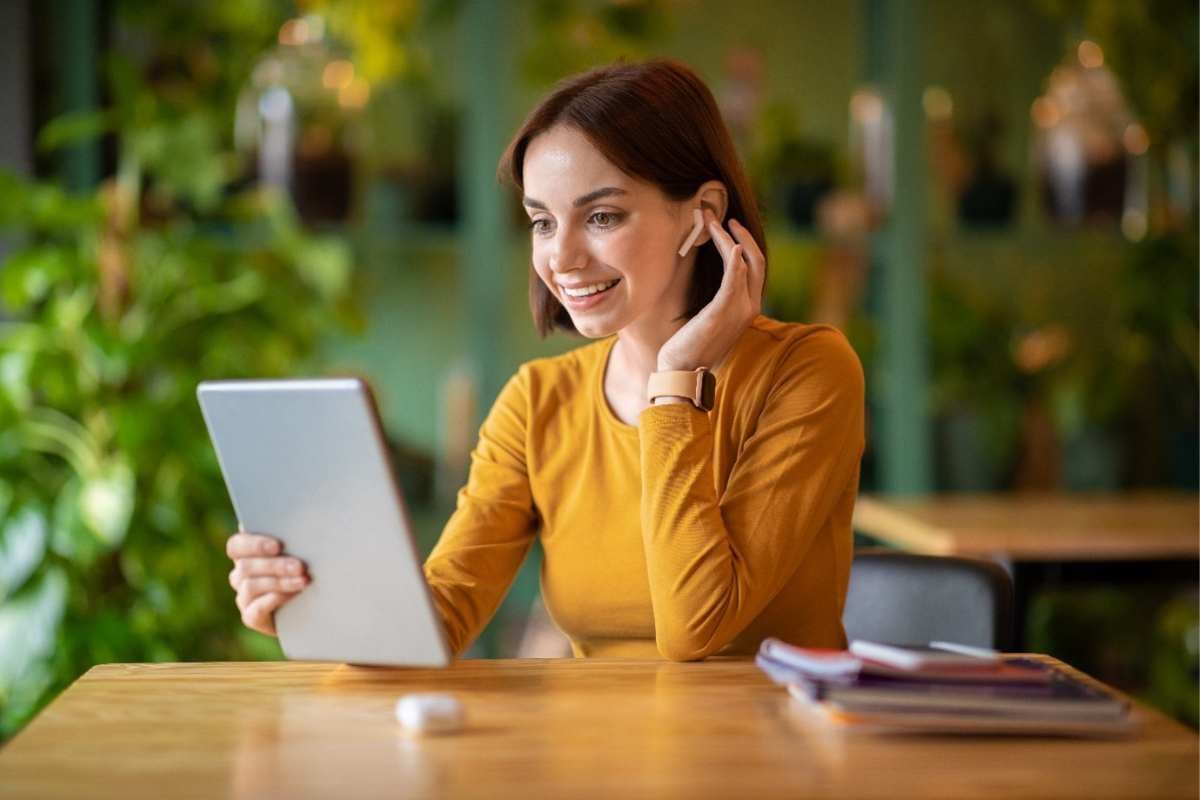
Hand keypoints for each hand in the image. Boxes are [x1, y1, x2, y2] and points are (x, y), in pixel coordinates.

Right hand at [227, 530, 309, 635]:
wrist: (313, 604)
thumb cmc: (306, 568)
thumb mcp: (299, 552)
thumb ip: (293, 541)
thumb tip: (305, 532)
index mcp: (246, 552)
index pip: (236, 545)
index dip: (254, 545)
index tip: (278, 546)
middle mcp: (240, 574)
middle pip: (246, 566)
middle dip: (275, 565)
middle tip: (299, 566)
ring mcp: (244, 597)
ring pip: (252, 586)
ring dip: (280, 582)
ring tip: (304, 581)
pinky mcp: (251, 617)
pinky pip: (257, 609)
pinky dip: (275, 600)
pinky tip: (293, 594)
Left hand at [656, 208, 765, 372]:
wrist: (682, 371)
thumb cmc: (690, 346)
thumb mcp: (710, 320)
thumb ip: (719, 302)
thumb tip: (714, 285)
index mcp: (748, 308)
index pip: (754, 268)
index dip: (744, 243)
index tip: (727, 227)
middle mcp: (750, 307)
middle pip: (756, 260)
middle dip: (741, 234)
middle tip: (723, 217)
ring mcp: (739, 309)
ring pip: (743, 262)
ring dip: (727, 237)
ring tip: (710, 219)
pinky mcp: (723, 310)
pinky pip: (735, 277)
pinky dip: (734, 257)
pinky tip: (729, 241)